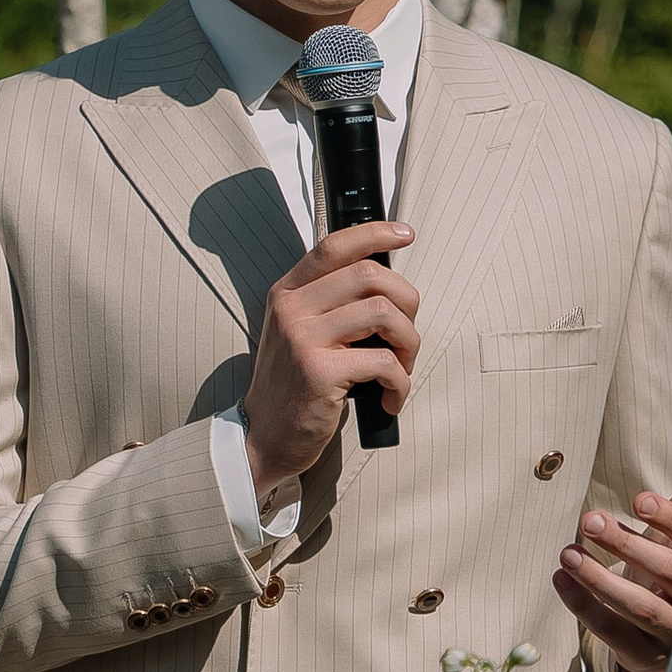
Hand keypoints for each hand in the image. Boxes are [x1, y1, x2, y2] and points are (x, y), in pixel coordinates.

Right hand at [244, 219, 417, 504]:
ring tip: (402, 368)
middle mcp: (292, 309)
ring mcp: (303, 339)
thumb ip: (330, 302)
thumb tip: (387, 282)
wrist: (262, 438)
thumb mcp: (298, 333)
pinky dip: (401, 382)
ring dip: (409, 343)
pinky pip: (384, 362)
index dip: (375, 233)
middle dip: (407, 303)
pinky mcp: (319, 373)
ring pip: (385, 313)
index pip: (334, 246)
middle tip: (406, 337)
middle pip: (370, 276)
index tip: (406, 235)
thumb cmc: (294, 386)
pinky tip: (391, 398)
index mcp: (287, 292)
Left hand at [555, 435, 671, 671]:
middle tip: (589, 519)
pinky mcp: (646, 655)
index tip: (638, 498)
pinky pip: (614, 632)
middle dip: (628, 545)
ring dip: (600, 580)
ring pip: (641, 608)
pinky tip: (561, 579)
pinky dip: (585, 607)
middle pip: (669, 574)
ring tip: (567, 553)